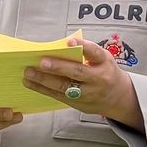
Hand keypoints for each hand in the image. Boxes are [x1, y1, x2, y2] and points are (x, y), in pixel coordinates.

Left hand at [23, 38, 141, 127]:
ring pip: (64, 87)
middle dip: (58, 67)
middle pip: (77, 73)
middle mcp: (98, 79)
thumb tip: (60, 45)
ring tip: (28, 73)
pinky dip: (43, 89)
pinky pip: (58, 96)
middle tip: (41, 62)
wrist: (117, 98)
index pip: (95, 53)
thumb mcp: (102, 59)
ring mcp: (88, 93)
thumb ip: (86, 52)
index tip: (70, 42)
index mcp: (104, 63)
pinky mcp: (78, 103)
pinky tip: (31, 83)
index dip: (83, 47)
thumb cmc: (105, 71)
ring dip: (44, 80)